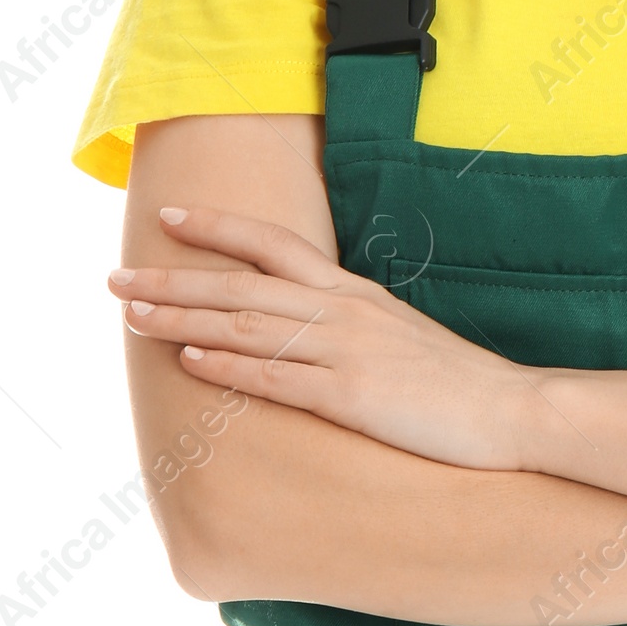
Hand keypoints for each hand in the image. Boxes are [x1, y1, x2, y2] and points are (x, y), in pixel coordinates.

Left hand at [109, 207, 531, 468]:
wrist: (509, 409)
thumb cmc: (455, 381)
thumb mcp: (397, 333)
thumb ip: (347, 322)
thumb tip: (301, 322)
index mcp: (353, 292)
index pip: (274, 243)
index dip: (219, 228)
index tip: (171, 216)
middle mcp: (343, 310)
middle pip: (242, 284)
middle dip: (174, 279)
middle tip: (117, 277)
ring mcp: (346, 351)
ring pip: (247, 326)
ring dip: (183, 319)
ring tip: (133, 315)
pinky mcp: (351, 394)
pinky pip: (276, 377)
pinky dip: (227, 368)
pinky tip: (189, 362)